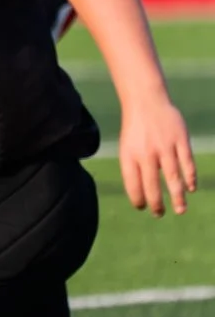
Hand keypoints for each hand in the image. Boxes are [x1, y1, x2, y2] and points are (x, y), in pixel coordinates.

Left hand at [119, 96, 196, 215]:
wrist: (146, 102)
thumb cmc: (136, 130)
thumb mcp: (126, 148)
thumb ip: (134, 169)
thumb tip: (143, 195)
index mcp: (129, 156)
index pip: (133, 184)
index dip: (137, 199)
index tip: (142, 207)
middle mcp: (146, 153)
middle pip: (153, 185)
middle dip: (157, 203)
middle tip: (159, 214)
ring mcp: (165, 147)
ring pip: (173, 177)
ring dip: (177, 196)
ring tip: (179, 210)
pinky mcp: (180, 140)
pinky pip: (187, 163)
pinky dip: (190, 177)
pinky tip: (190, 188)